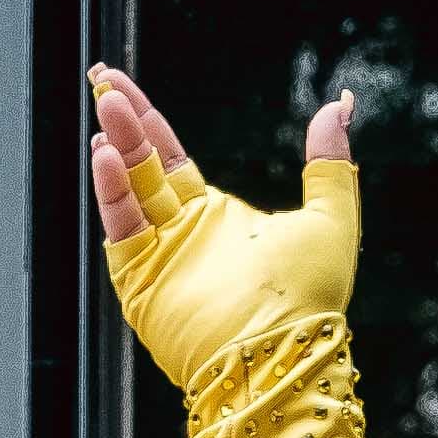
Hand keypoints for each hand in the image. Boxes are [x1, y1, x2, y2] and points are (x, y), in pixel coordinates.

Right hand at [87, 64, 357, 389]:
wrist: (281, 357)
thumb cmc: (310, 300)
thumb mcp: (330, 220)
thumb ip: (329, 163)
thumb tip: (335, 107)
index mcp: (220, 221)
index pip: (171, 157)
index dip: (148, 120)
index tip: (122, 83)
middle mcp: (184, 237)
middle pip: (143, 166)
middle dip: (124, 122)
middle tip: (103, 80)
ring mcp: (160, 260)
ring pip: (129, 191)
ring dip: (116, 150)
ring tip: (107, 108)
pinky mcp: (142, 284)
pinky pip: (123, 229)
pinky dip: (113, 193)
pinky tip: (107, 156)